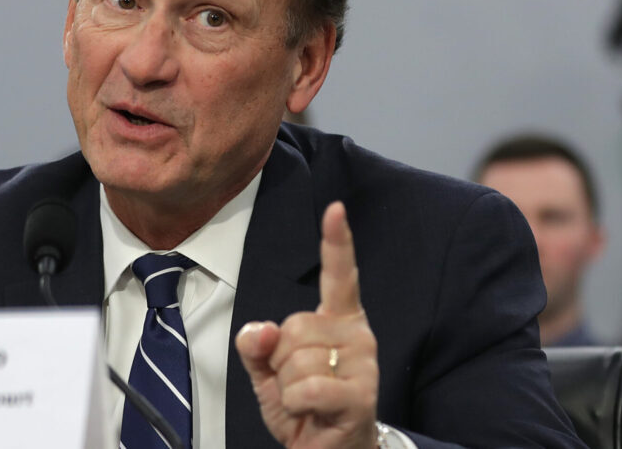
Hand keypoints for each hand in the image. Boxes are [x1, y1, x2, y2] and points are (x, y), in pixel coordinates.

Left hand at [236, 201, 378, 448]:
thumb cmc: (304, 406)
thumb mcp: (268, 372)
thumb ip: (257, 345)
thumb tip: (261, 330)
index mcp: (338, 320)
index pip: (338, 275)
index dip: (337, 242)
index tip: (336, 209)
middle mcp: (357, 334)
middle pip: (293, 326)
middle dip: (280, 360)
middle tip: (298, 383)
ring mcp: (364, 364)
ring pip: (296, 360)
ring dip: (288, 387)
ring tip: (308, 401)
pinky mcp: (362, 395)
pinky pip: (306, 388)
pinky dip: (295, 405)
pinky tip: (312, 413)